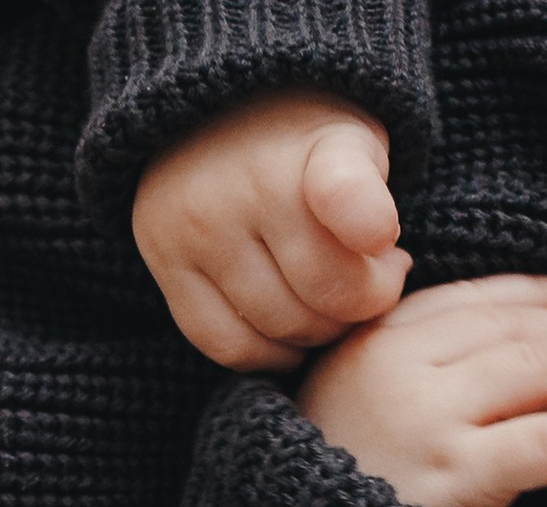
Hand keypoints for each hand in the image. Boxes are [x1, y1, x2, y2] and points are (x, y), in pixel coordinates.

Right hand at [132, 89, 412, 370]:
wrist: (216, 112)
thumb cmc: (309, 148)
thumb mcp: (359, 146)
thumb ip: (375, 208)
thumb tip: (380, 277)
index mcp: (315, 149)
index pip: (343, 193)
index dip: (366, 220)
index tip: (383, 238)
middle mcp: (246, 185)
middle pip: (326, 295)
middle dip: (361, 304)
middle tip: (370, 283)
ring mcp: (197, 226)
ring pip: (278, 327)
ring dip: (316, 332)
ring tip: (325, 301)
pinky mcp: (164, 260)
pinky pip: (225, 343)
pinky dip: (266, 355)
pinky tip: (288, 338)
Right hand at [296, 275, 546, 506]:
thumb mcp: (346, 418)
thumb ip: (407, 377)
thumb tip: (509, 352)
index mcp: (366, 347)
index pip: (468, 301)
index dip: (536, 295)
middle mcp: (394, 369)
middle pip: (509, 329)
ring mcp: (424, 418)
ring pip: (536, 370)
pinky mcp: (454, 473)